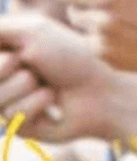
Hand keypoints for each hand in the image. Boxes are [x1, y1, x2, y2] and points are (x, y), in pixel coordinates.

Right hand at [0, 10, 116, 140]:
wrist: (102, 86)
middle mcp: (1, 81)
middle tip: (32, 64)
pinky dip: (36, 103)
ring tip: (46, 82)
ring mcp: (6, 105)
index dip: (0, 59)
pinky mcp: (16, 128)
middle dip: (7, 67)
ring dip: (25, 85)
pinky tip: (52, 100)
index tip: (15, 53)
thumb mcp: (33, 32)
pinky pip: (12, 116)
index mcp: (2, 56)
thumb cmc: (70, 54)